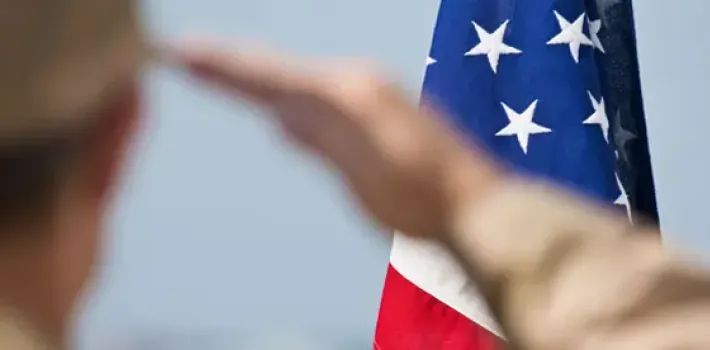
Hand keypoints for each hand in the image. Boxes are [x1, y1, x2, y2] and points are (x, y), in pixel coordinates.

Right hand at [173, 40, 502, 238]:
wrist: (474, 206)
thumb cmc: (422, 197)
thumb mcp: (367, 174)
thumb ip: (323, 142)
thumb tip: (279, 117)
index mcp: (350, 94)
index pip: (272, 77)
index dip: (226, 68)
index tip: (182, 54)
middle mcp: (357, 85)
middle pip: (280, 72)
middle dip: (232, 64)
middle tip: (185, 53)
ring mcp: (367, 99)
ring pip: (297, 84)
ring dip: (255, 79)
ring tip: (215, 70)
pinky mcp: (374, 118)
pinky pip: (316, 103)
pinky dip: (287, 100)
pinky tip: (279, 116)